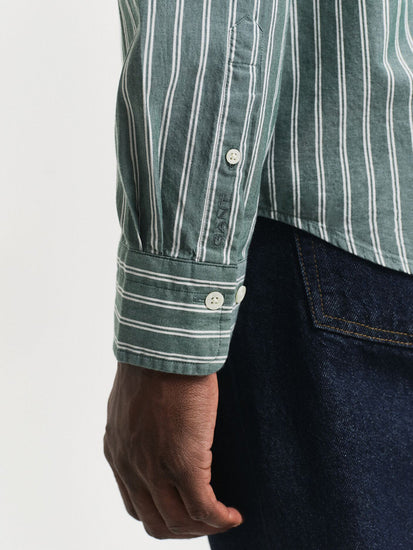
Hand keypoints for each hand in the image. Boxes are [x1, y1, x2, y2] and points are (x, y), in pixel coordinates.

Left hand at [103, 361, 243, 538]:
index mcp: (118, 452)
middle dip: (183, 528)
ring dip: (203, 528)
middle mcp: (131, 467)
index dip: (163, 513)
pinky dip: (220, 519)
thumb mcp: (133, 401)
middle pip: (156, 522)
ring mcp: (155, 468)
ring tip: (223, 518)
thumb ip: (138, 425)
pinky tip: (234, 515)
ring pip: (179, 523)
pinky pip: (204, 508)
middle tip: (207, 520)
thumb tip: (157, 429)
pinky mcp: (184, 463)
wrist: (163, 348)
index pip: (135, 503)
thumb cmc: (154, 363)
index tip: (185, 508)